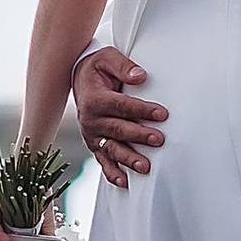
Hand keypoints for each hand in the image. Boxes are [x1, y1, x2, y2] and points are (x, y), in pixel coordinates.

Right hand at [72, 46, 164, 190]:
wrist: (78, 78)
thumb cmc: (97, 68)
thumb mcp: (107, 58)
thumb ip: (123, 66)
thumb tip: (140, 76)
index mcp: (95, 99)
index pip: (121, 106)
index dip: (142, 110)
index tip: (162, 114)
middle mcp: (90, 119)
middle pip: (118, 129)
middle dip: (139, 136)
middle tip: (158, 140)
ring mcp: (92, 134)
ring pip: (112, 148)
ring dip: (128, 158)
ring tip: (145, 167)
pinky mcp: (94, 144)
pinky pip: (103, 160)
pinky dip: (112, 172)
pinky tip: (124, 182)